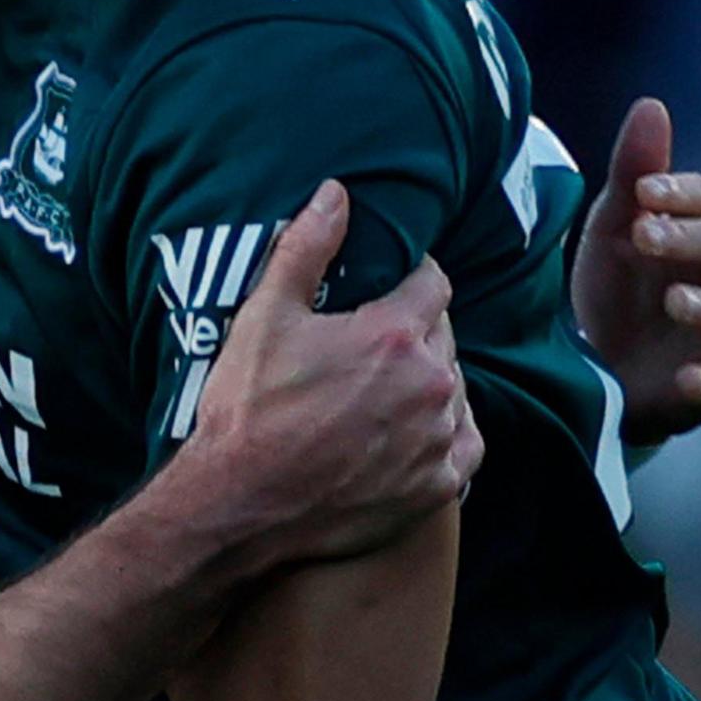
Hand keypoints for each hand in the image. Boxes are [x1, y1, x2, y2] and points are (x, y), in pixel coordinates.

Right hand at [170, 180, 479, 569]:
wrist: (237, 507)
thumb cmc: (246, 410)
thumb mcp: (265, 315)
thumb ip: (307, 248)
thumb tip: (336, 193)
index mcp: (395, 335)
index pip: (433, 284)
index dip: (411, 279)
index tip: (391, 286)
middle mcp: (430, 385)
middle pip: (444, 337)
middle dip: (414, 334)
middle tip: (370, 347)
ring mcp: (437, 440)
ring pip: (453, 391)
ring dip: (427, 386)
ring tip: (381, 394)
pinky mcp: (436, 487)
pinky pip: (463, 447)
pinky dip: (444, 437)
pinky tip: (412, 435)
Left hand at [571, 98, 700, 443]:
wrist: (604, 371)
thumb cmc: (620, 289)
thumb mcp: (615, 231)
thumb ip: (634, 174)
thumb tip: (651, 104)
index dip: (682, 193)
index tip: (643, 190)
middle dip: (689, 240)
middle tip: (644, 235)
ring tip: (673, 302)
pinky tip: (685, 379)